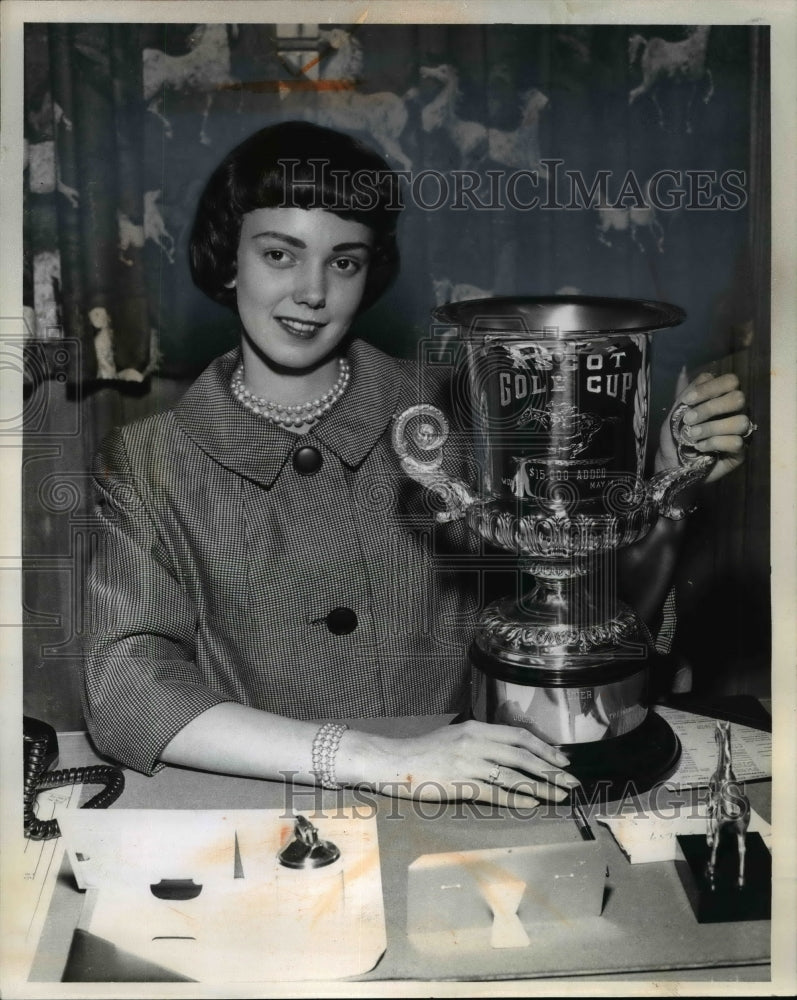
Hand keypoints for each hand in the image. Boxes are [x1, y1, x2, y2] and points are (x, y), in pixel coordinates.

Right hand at [339, 720, 580, 809]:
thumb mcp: (456, 736)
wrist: (396, 761)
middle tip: (572, 782)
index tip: (562, 760)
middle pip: (523, 756)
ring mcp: (470, 764)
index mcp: (476, 728)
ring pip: (515, 775)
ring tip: (561, 795)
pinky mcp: (462, 785)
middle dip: (552, 770)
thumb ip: (481, 741)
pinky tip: (533, 804)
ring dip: (542, 787)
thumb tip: (509, 752)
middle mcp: (476, 743)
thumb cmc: (425, 751)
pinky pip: (496, 792)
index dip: (544, 748)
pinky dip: (517, 799)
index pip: (519, 736)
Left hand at [655, 370, 750, 483]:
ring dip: (711, 428)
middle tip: (688, 420)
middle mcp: (735, 412)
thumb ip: (688, 392)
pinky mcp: (740, 452)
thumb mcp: (676, 412)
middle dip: (710, 408)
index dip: (710, 388)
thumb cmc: (674, 436)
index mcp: (722, 397)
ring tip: (692, 436)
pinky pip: (737, 442)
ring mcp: (739, 432)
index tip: (686, 401)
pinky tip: (700, 448)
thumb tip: (698, 374)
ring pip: (740, 421)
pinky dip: (714, 443)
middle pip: (739, 398)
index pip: (730, 381)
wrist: (670, 463)